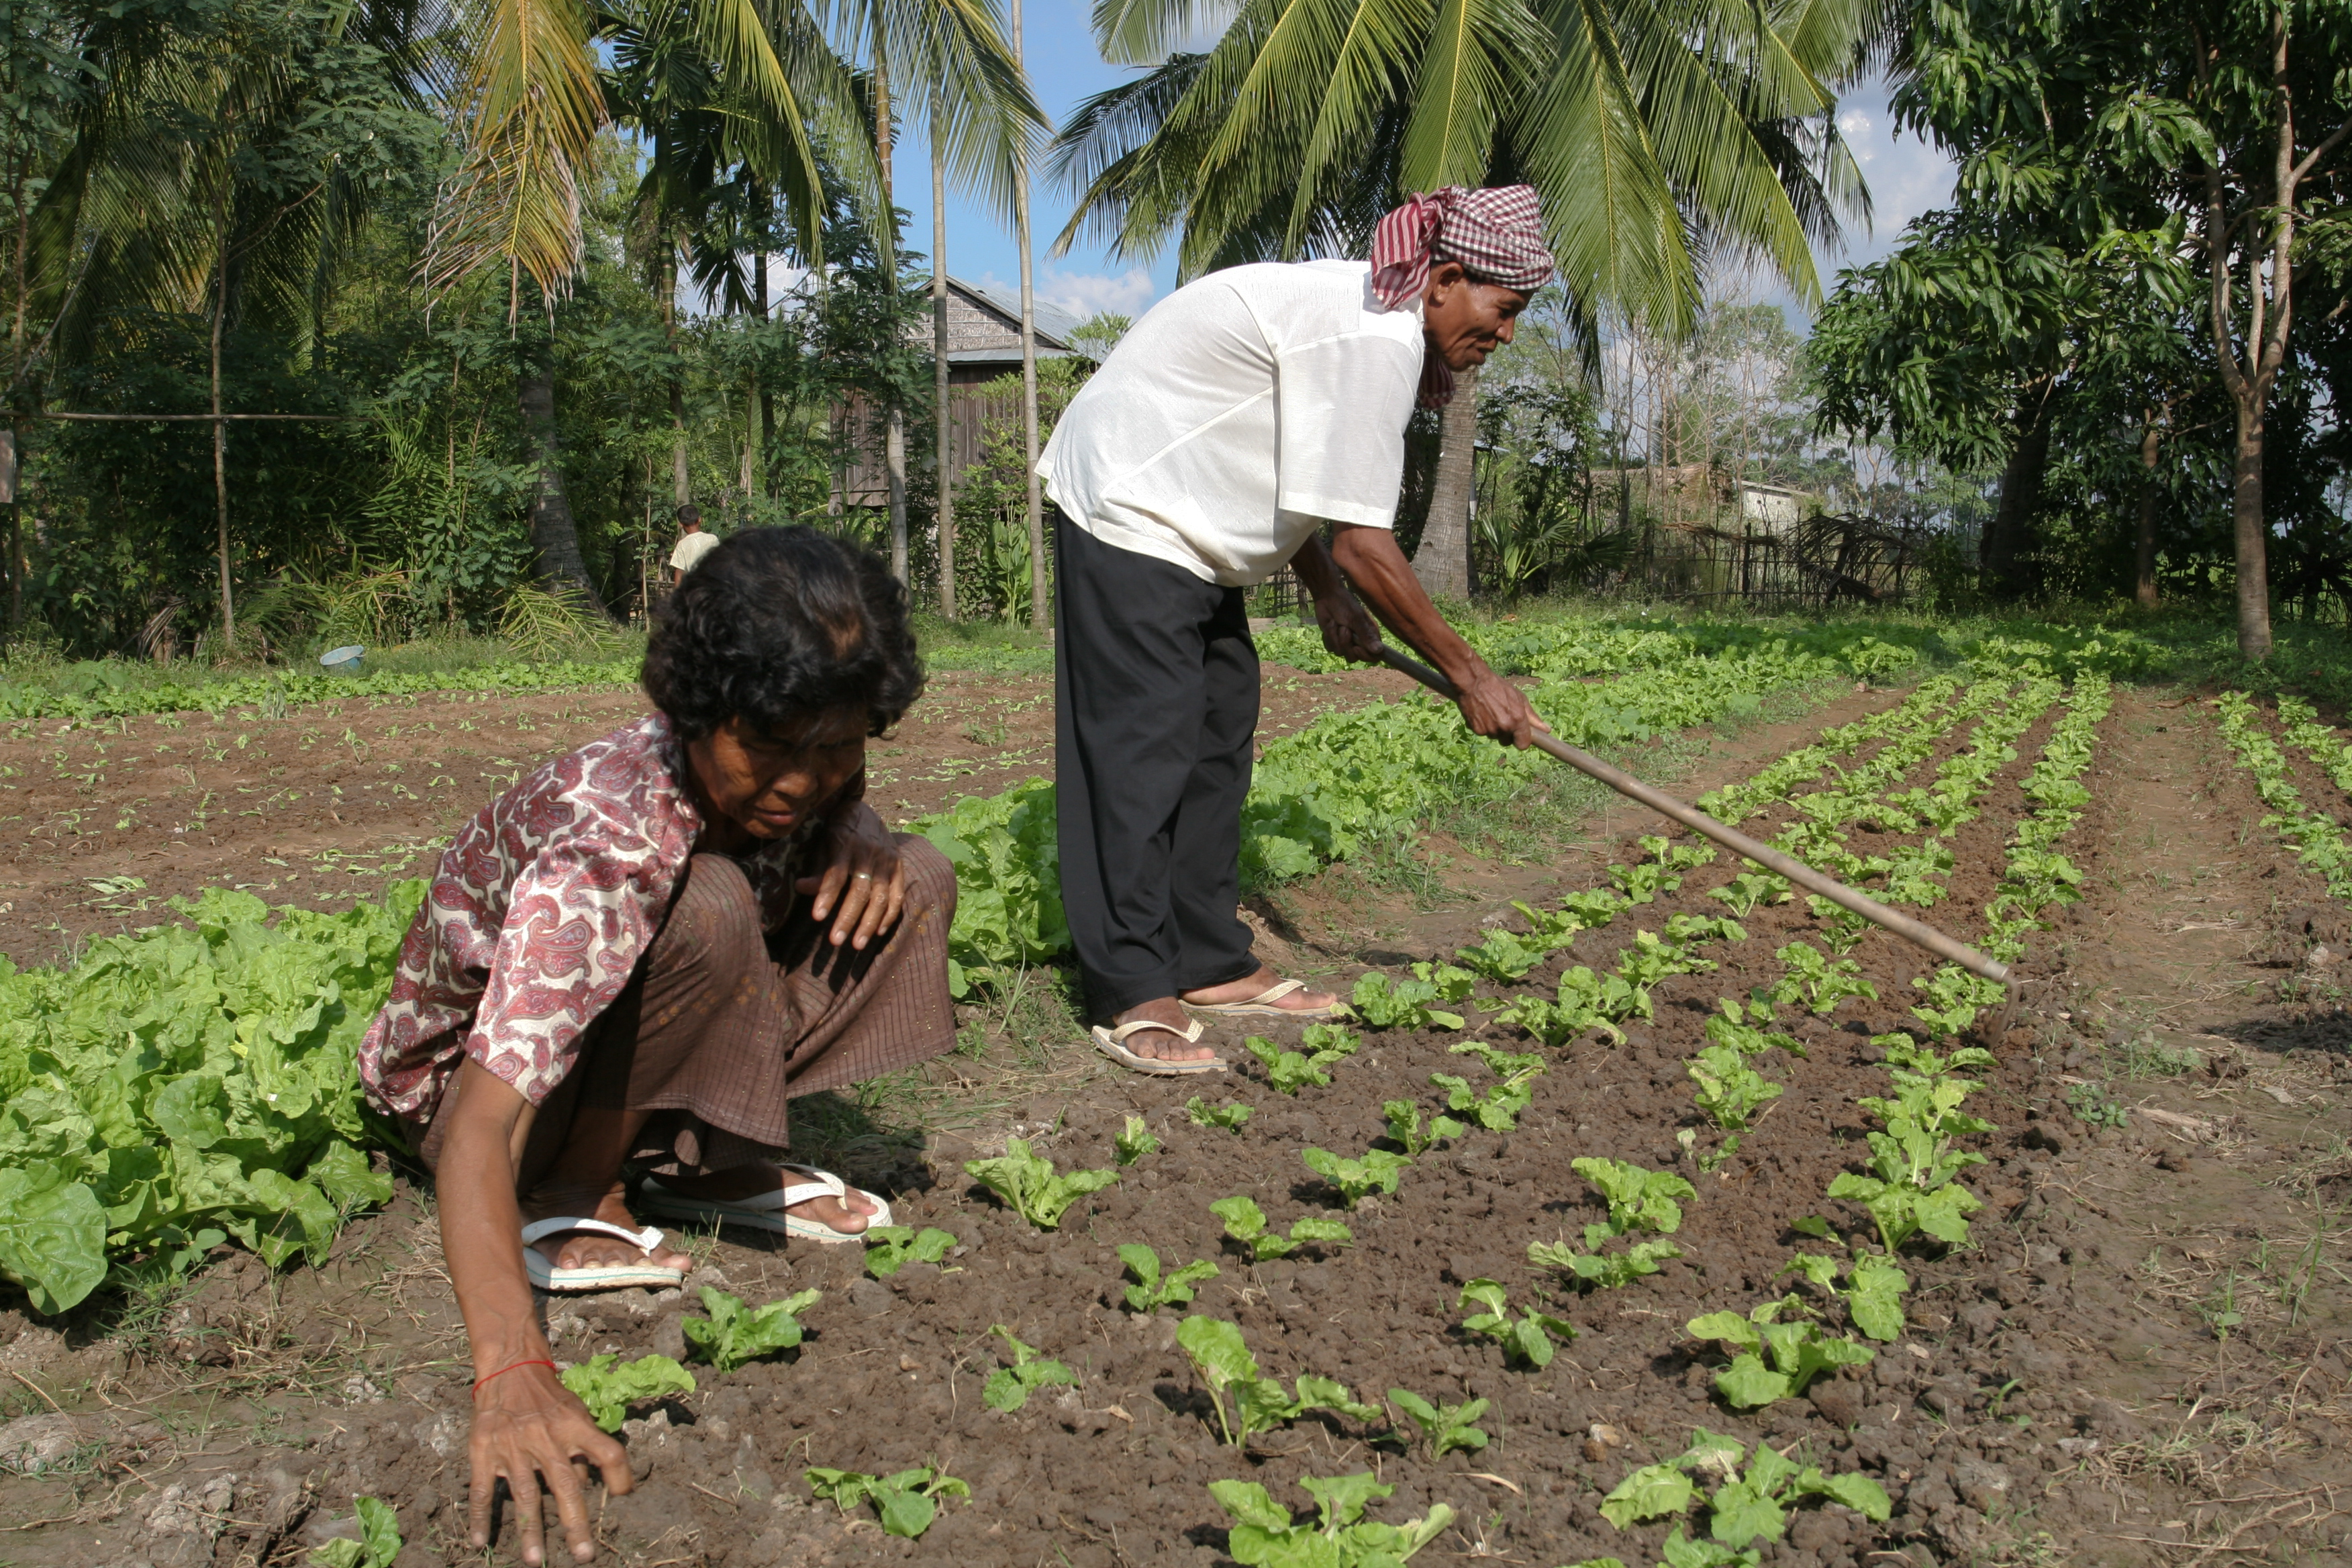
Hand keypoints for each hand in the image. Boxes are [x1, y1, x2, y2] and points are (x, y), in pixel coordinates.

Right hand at [469, 1364, 630, 1565]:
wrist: (510, 1367)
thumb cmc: (548, 1397)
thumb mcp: (574, 1413)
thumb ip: (583, 1448)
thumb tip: (590, 1486)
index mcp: (574, 1427)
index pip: (607, 1451)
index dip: (620, 1474)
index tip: (623, 1497)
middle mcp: (546, 1438)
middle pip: (564, 1485)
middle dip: (574, 1523)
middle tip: (583, 1555)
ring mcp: (513, 1447)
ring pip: (524, 1495)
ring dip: (529, 1530)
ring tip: (534, 1560)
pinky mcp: (484, 1450)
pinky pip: (482, 1489)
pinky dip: (481, 1516)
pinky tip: (480, 1540)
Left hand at [795, 806, 905, 948]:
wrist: (866, 812)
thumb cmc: (838, 832)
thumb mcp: (823, 843)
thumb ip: (817, 867)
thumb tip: (800, 888)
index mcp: (846, 844)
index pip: (836, 874)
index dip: (827, 895)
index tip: (816, 917)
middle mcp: (870, 853)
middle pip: (860, 891)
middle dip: (847, 918)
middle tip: (835, 942)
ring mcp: (887, 862)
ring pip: (880, 897)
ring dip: (869, 923)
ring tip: (857, 945)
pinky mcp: (899, 868)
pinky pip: (897, 895)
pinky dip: (889, 915)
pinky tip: (878, 932)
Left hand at [1310, 585, 1382, 663]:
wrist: (1327, 598)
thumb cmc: (1345, 605)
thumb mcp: (1356, 619)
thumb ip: (1366, 635)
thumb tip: (1379, 651)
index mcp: (1370, 636)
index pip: (1374, 656)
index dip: (1365, 656)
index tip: (1356, 648)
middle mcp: (1359, 642)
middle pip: (1354, 657)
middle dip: (1345, 644)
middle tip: (1343, 629)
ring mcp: (1345, 643)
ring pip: (1340, 653)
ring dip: (1335, 637)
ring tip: (1336, 623)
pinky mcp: (1334, 642)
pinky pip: (1330, 648)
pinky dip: (1328, 637)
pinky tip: (1330, 625)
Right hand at [1455, 666, 1547, 748]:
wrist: (1473, 682)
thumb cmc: (1498, 687)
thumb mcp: (1519, 698)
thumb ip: (1533, 717)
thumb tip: (1547, 730)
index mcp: (1517, 719)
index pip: (1523, 744)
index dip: (1522, 740)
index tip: (1520, 736)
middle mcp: (1504, 727)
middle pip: (1508, 741)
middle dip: (1507, 733)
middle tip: (1503, 718)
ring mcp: (1489, 730)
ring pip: (1495, 736)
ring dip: (1495, 729)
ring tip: (1491, 712)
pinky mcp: (1476, 730)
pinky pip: (1483, 733)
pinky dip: (1483, 726)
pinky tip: (1482, 713)